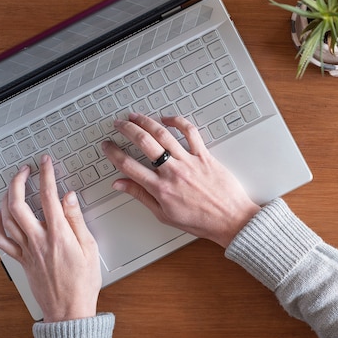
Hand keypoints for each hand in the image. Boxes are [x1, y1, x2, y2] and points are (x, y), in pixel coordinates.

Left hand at [0, 155, 100, 321]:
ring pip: (6, 219)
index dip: (46, 175)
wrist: (69, 308)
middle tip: (26, 170)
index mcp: (59, 236)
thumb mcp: (90, 247)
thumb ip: (77, 220)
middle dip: (19, 182)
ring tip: (14, 186)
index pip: (49, 197)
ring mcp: (26, 250)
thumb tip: (69, 197)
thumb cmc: (83, 281)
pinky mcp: (21, 259)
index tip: (46, 163)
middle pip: (18, 205)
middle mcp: (38, 241)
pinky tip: (0, 215)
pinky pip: (1, 240)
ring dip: (7, 198)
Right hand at [102, 113, 260, 247]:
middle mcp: (173, 172)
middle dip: (126, 129)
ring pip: (163, 134)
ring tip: (135, 116)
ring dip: (146, 121)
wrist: (230, 219)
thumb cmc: (201, 221)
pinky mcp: (205, 156)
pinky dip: (178, 121)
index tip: (107, 146)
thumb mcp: (164, 215)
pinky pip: (190, 133)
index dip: (113, 153)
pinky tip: (167, 118)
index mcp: (160, 189)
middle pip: (143, 142)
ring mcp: (189, 161)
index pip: (128, 165)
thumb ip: (141, 196)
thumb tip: (120, 185)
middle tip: (119, 124)